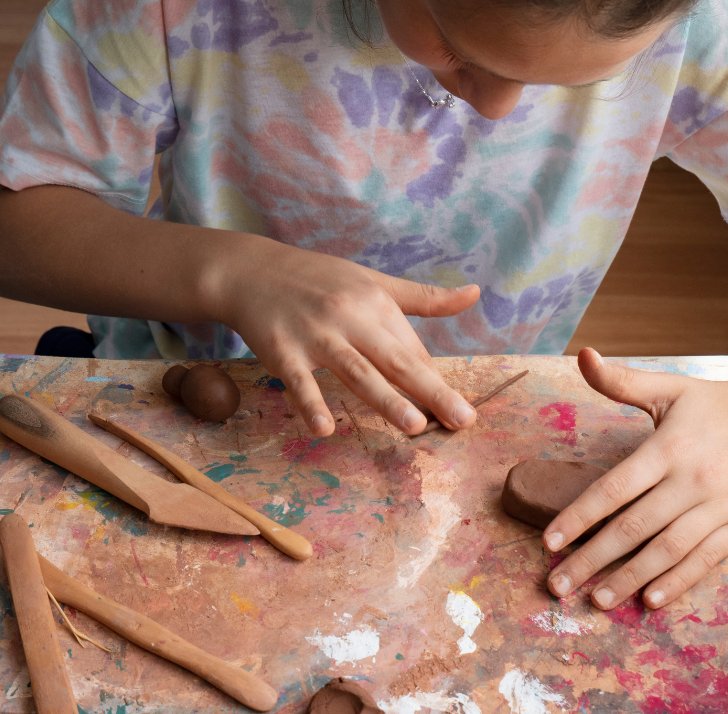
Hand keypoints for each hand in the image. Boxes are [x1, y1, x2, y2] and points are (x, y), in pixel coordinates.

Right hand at [219, 245, 479, 436]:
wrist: (252, 270)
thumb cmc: (318, 280)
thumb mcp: (373, 281)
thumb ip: (423, 297)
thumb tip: (476, 294)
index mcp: (376, 303)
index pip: (412, 350)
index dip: (436, 382)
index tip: (461, 413)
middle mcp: (350, 317)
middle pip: (396, 360)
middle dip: (431, 391)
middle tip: (462, 420)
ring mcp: (315, 335)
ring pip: (356, 371)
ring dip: (386, 399)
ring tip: (415, 426)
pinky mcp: (281, 350)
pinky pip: (299, 381)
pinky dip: (310, 403)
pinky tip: (325, 428)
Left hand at [544, 348, 727, 609]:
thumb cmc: (713, 402)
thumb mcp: (668, 387)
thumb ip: (621, 381)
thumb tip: (582, 355)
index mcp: (667, 448)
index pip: (613, 489)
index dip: (579, 517)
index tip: (549, 541)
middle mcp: (692, 480)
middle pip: (632, 527)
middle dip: (592, 559)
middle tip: (558, 584)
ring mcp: (720, 506)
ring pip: (666, 549)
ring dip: (628, 578)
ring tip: (596, 600)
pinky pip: (704, 559)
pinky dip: (677, 581)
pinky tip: (649, 600)